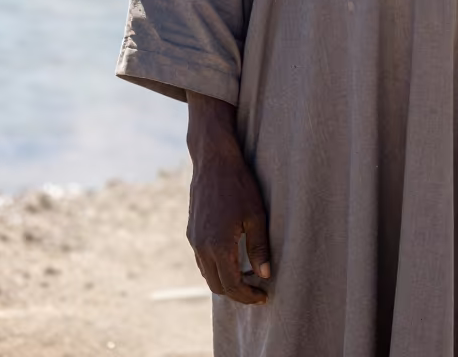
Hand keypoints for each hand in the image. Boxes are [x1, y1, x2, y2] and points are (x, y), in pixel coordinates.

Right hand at [185, 92, 270, 304]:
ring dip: (225, 280)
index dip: (248, 296)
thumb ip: (259, 247)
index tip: (263, 296)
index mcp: (218, 247)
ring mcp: (194, 239)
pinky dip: (216, 266)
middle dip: (237, 292)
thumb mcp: (256, 215)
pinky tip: (232, 257)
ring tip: (247, 274)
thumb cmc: (239, 185)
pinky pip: (202, 259)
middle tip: (257, 288)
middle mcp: (201, 248)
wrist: (213, 160)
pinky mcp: (191, 231)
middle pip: (217, 286)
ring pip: (207, 274)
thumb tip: (265, 274)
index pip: (232, 286)